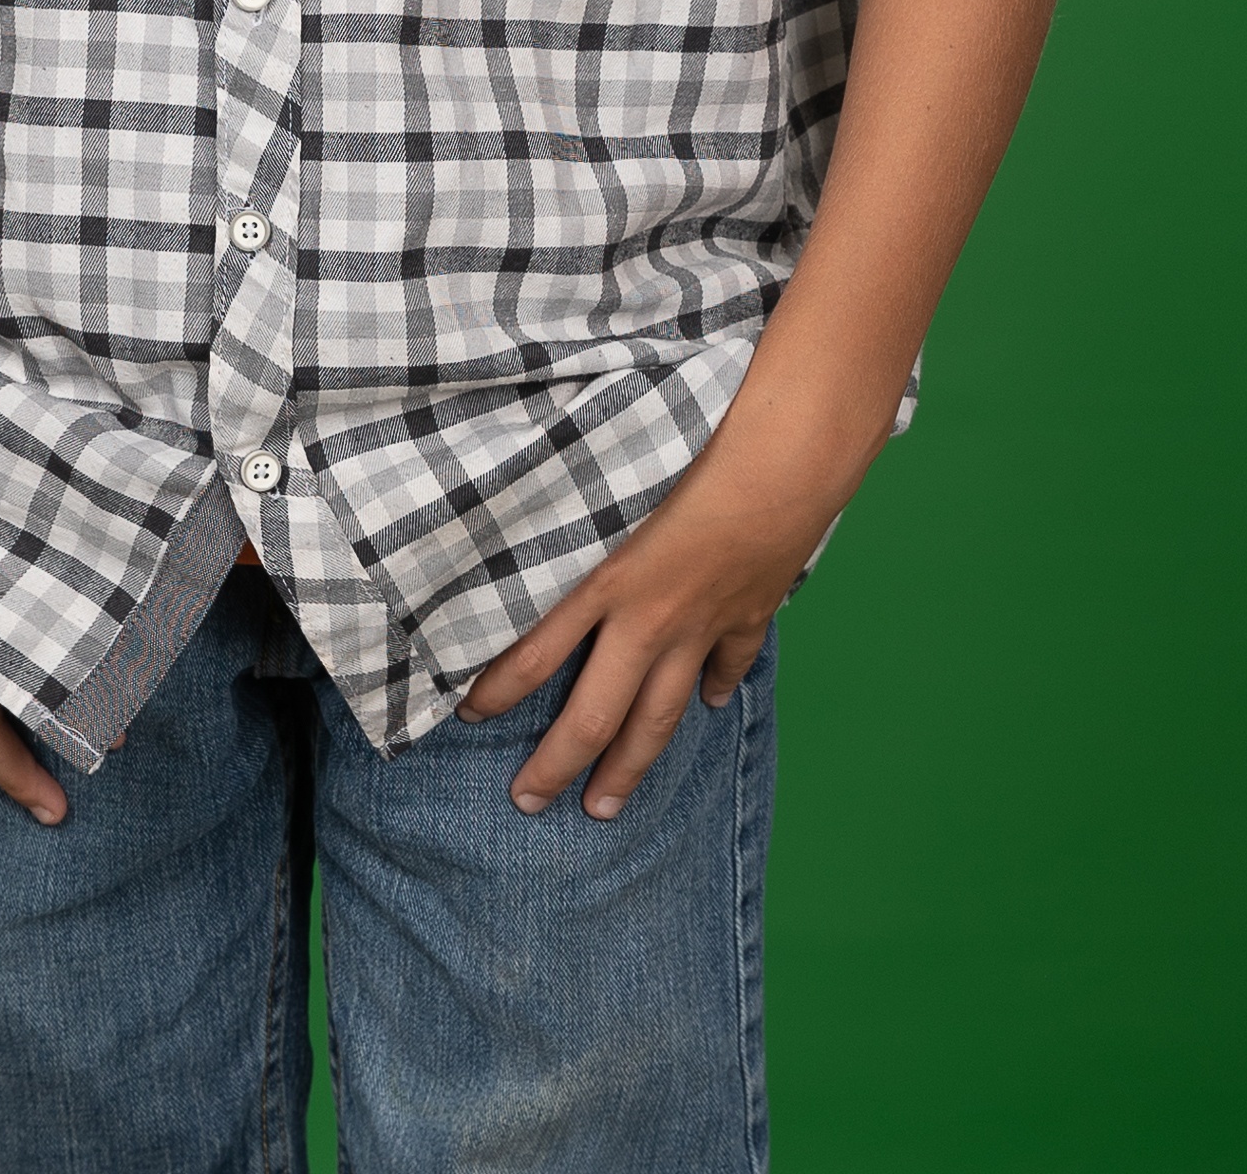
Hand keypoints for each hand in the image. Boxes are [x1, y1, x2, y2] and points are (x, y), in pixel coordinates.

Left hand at [457, 382, 874, 820]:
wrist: (782, 456)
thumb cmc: (684, 442)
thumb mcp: (598, 469)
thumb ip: (557, 507)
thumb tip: (502, 512)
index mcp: (603, 580)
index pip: (533, 655)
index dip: (495, 691)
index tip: (464, 713)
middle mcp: (648, 617)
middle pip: (596, 713)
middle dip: (558, 764)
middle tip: (528, 802)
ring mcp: (702, 624)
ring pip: (658, 714)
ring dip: (629, 764)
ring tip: (604, 805)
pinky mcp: (748, 611)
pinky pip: (727, 662)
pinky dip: (717, 686)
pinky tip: (709, 705)